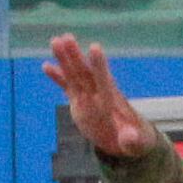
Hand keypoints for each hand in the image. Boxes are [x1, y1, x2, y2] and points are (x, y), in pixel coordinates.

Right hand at [43, 34, 149, 158]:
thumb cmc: (136, 141)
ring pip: (75, 75)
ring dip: (65, 59)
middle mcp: (99, 94)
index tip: (95, 47)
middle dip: (76, 56)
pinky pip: (68, 87)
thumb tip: (128, 138)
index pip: (104, 81)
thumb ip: (132, 141)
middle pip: (85, 73)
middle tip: (66, 37)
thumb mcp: (136, 145)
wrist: (129, 140)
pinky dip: (58, 78)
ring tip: (55, 40)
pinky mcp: (81, 102)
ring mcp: (89, 97)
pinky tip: (46, 66)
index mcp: (112, 102)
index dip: (99, 66)